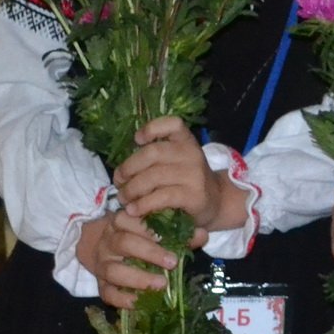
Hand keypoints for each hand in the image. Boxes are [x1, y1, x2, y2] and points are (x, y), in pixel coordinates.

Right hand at [75, 211, 176, 309]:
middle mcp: (108, 242)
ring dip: (138, 278)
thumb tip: (201, 234)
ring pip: (114, 270)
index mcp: (121, 222)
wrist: (115, 251)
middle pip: (124, 243)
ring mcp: (102, 264)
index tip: (166, 236)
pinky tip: (140, 302)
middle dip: (149, 253)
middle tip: (173, 263)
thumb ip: (181, 231)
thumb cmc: (145, 237)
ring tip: (162, 284)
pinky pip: (107, 293)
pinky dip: (123, 299)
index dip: (146, 228)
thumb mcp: (162, 229)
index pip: (128, 219)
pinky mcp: (101, 285)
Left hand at [114, 117, 244, 231]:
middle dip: (129, 168)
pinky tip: (134, 210)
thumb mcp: (176, 162)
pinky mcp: (194, 195)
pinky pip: (161, 197)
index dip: (152, 128)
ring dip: (132, 189)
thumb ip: (155, 158)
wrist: (215, 202)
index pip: (173, 124)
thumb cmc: (185, 181)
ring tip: (123, 198)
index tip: (137, 140)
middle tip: (118, 181)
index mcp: (186, 140)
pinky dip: (143, 204)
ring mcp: (194, 174)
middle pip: (152, 153)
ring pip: (153, 177)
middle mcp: (191, 153)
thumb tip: (121, 168)